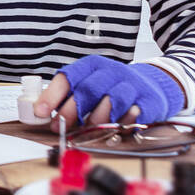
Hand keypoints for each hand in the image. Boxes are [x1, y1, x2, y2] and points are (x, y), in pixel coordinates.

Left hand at [34, 55, 185, 129]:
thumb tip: (42, 113)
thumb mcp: (89, 84)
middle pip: (88, 89)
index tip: (41, 112)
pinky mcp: (150, 100)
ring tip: (87, 128)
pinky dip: (123, 121)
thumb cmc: (112, 87)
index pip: (68, 77)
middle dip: (70, 111)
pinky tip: (116, 126)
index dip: (52, 96)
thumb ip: (67, 97)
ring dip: (96, 118)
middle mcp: (112, 72)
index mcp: (92, 66)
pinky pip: (136, 112)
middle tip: (59, 126)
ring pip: (113, 100)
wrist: (153, 83)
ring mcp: (133, 85)